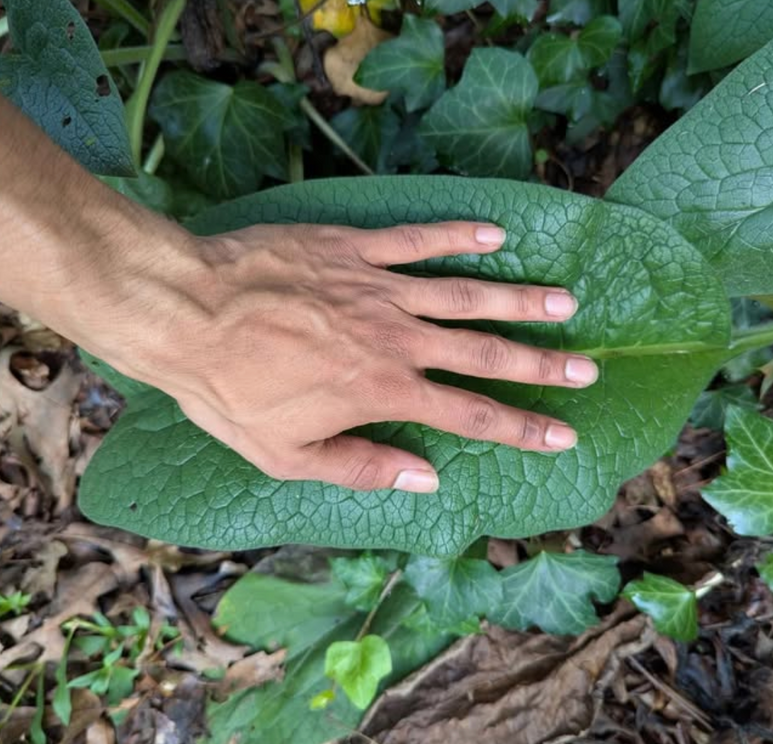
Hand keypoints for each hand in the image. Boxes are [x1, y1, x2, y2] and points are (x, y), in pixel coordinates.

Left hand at [99, 221, 597, 492]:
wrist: (186, 311)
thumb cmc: (229, 390)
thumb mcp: (286, 455)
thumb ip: (361, 467)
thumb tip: (424, 480)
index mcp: (382, 392)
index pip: (468, 414)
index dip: (520, 426)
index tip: (563, 432)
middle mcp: (395, 338)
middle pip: (483, 351)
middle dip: (539, 363)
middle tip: (586, 366)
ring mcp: (377, 288)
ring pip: (463, 292)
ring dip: (517, 298)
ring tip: (564, 301)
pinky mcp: (353, 249)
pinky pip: (415, 240)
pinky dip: (457, 237)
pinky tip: (494, 235)